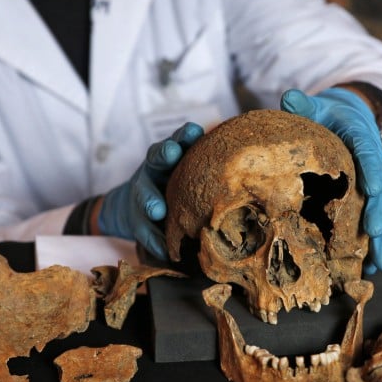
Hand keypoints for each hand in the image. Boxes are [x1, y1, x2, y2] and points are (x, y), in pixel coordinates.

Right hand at [97, 122, 203, 258]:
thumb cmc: (175, 185)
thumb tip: (245, 157)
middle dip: (164, 155)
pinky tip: (163, 250)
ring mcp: (142, 194)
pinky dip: (153, 240)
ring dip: (151, 201)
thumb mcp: (187, 171)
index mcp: (169, 156)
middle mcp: (153, 170)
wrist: (135, 206)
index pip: (177, 139)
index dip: (184, 135)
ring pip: (145, 195)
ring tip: (158, 210)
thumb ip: (206, 164)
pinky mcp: (137, 220)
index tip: (194, 130)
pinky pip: (144, 230)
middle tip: (171, 153)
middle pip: (156, 158)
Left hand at [281, 87, 381, 272]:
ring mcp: (376, 186)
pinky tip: (373, 269)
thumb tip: (289, 98)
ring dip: (381, 240)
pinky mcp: (370, 202)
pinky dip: (375, 246)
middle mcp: (374, 165)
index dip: (373, 172)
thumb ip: (306, 105)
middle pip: (381, 191)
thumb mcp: (320, 106)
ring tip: (380, 263)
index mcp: (362, 139)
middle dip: (378, 213)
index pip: (369, 155)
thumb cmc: (330, 116)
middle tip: (375, 233)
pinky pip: (374, 224)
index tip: (374, 188)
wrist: (351, 121)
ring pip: (381, 213)